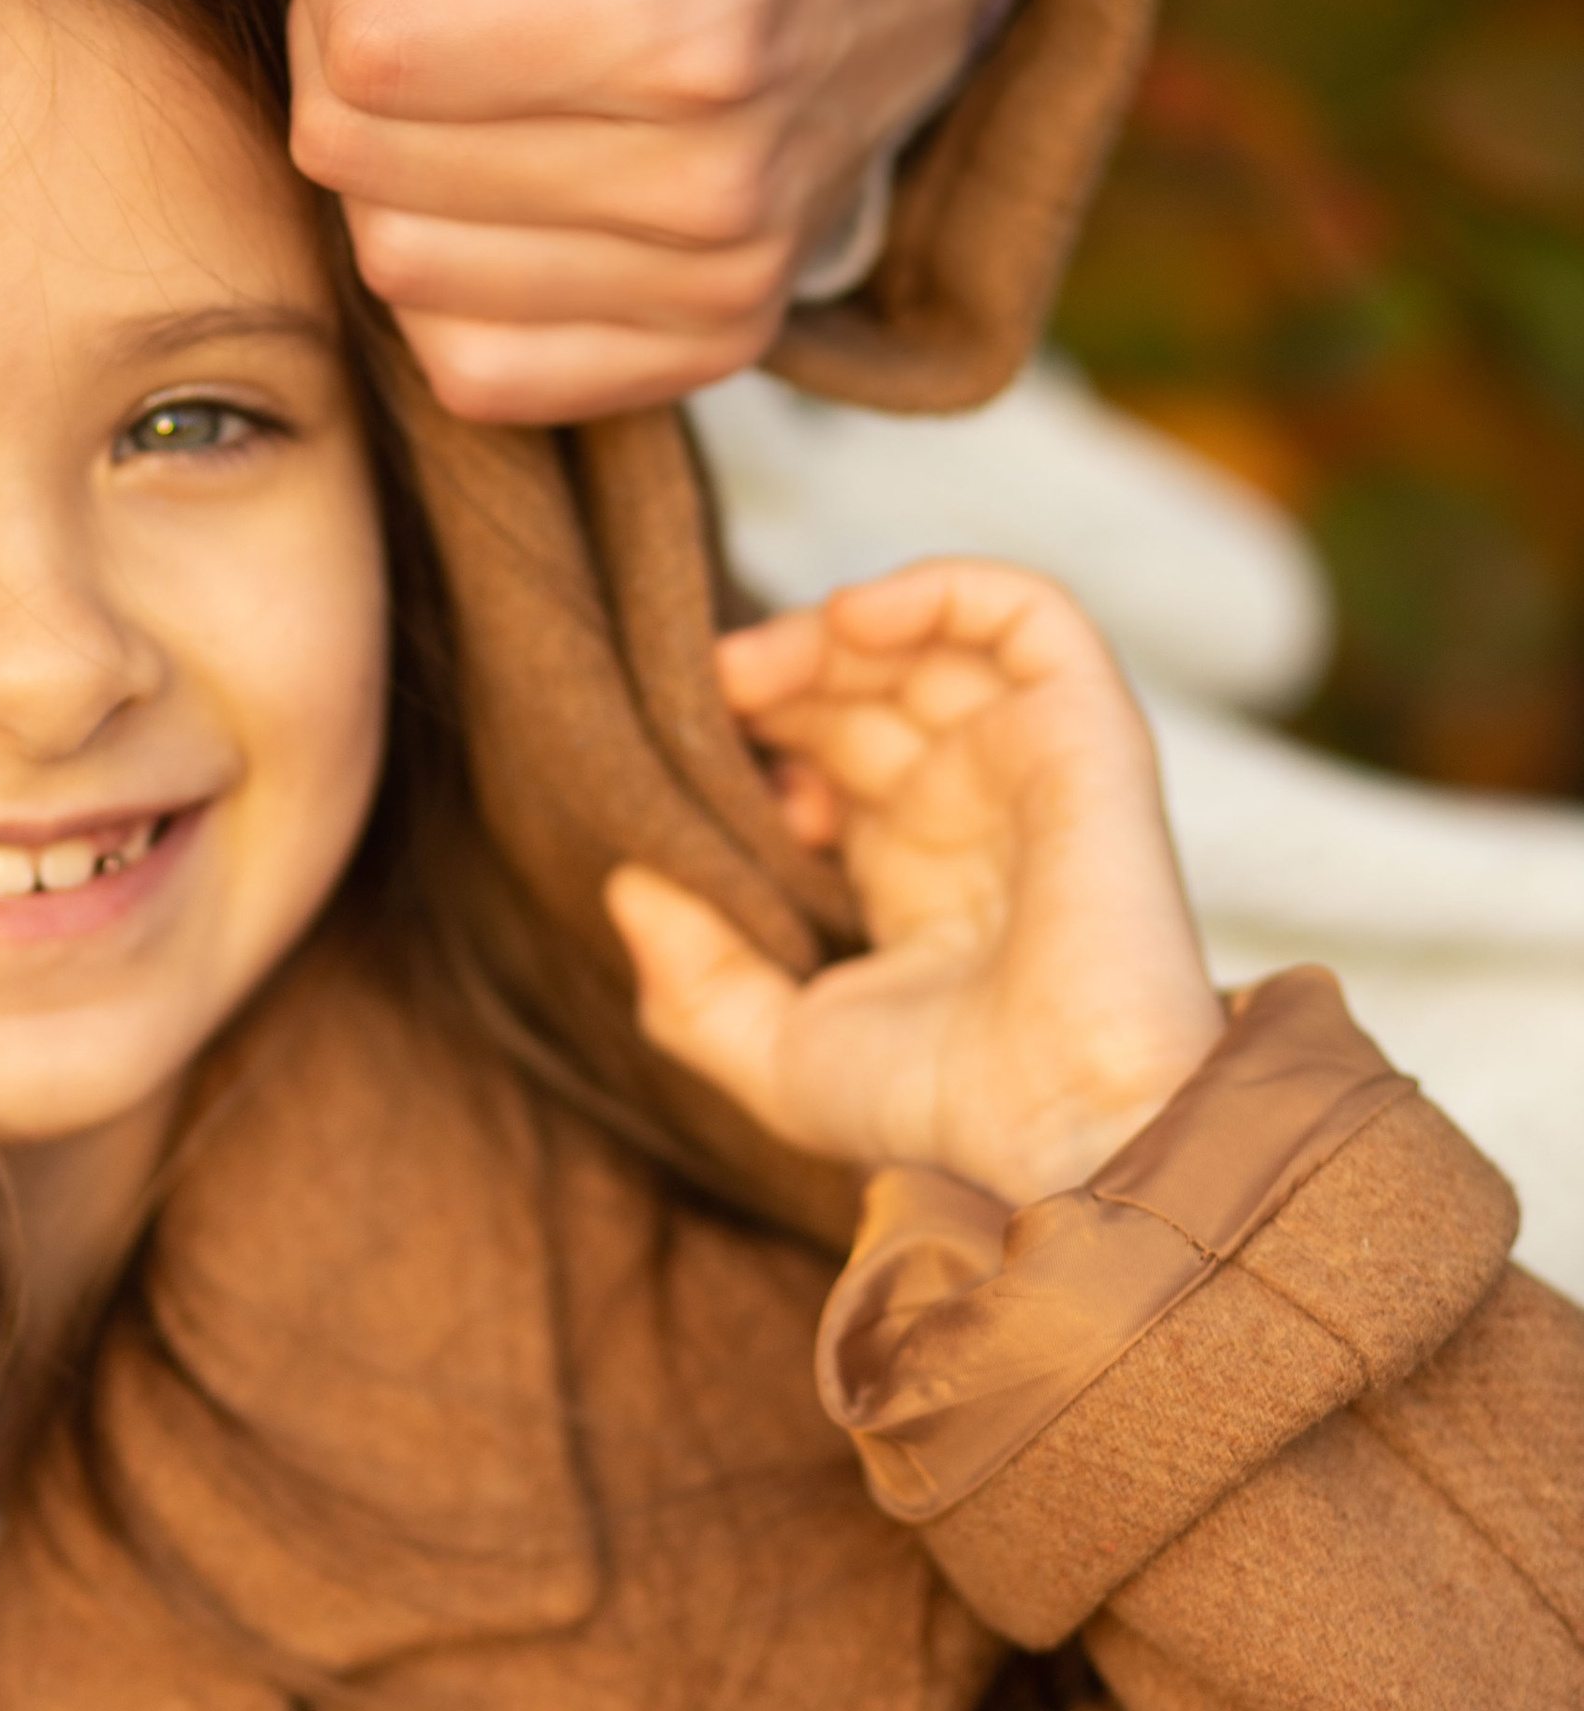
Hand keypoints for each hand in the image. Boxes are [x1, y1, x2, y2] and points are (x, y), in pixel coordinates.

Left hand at [264, 0, 1013, 423]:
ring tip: (475, 60)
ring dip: (390, 160)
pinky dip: (448, 274)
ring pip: (398, 267)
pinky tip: (497, 173)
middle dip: (354, 47)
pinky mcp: (705, 354)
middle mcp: (709, 193)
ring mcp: (714, 292)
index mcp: (690, 30)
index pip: (378, 46)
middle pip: (367, 161)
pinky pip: (474, 369)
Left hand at [605, 563, 1225, 1206]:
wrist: (1063, 1123)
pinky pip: (1028, 613)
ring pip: (934, 641)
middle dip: (780, 679)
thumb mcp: (775, 1053)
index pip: (827, 761)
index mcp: (915, 878)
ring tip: (755, 668)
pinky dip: (939, 588)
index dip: (758, 746)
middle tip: (706, 696)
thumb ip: (689, 981)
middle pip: (868, 691)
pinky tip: (851, 620)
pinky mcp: (1088, 733)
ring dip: (836, 631)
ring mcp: (1032, 767)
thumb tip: (623, 883)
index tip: (701, 780)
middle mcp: (975, 813)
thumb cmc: (937, 1107)